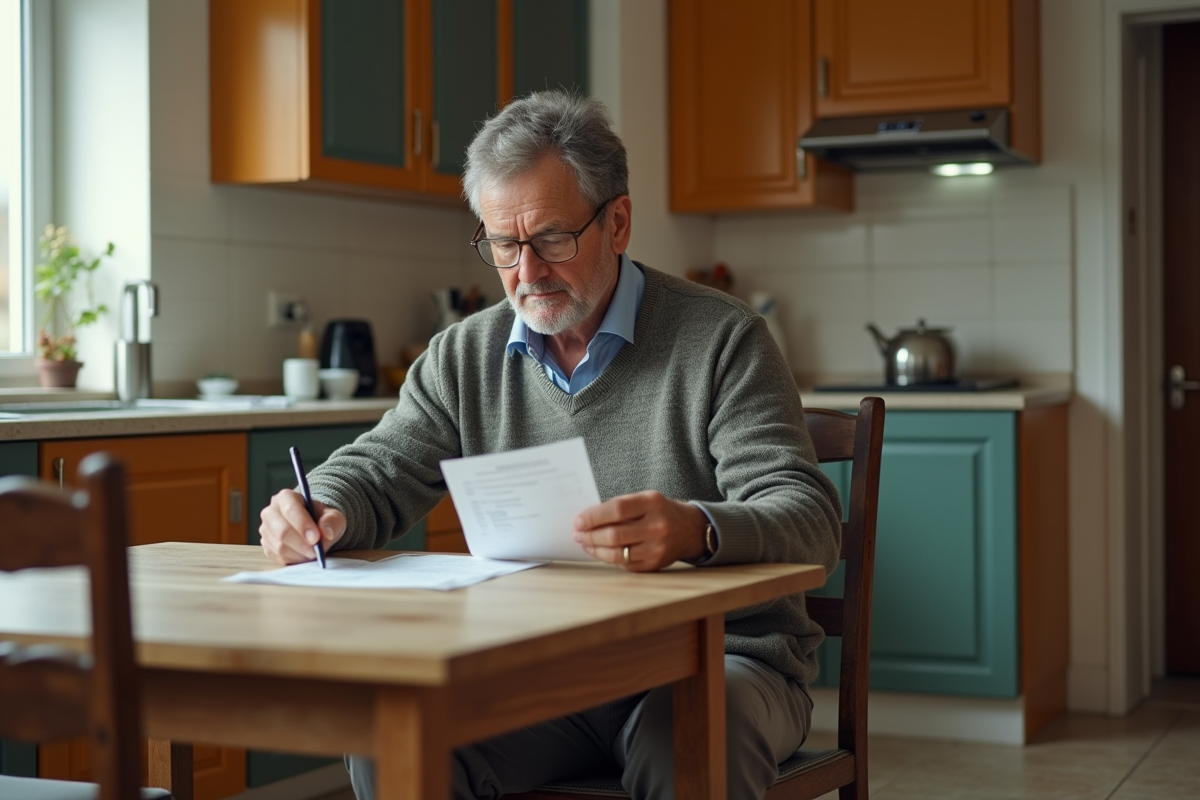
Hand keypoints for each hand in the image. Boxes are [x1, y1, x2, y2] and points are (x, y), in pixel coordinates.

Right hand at [259, 488, 346, 564]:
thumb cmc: (322, 519)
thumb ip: (331, 522)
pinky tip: (304, 555)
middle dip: (301, 544)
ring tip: (313, 553)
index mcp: (286, 497)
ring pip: (279, 547)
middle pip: (282, 531)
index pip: (290, 509)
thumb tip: (326, 533)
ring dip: (299, 554)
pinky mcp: (266, 546)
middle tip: (316, 552)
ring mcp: (266, 530)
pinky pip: (278, 557)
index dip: (303, 525)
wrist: (314, 528)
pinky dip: (294, 560)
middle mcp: (271, 512)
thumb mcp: (333, 516)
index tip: (316, 538)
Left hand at [573, 490, 708, 571]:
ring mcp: (657, 547)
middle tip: (578, 534)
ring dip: (595, 549)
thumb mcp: (645, 499)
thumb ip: (620, 506)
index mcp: (652, 503)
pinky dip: (608, 558)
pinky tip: (600, 551)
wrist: (690, 529)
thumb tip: (587, 519)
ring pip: (617, 554)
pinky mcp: (654, 564)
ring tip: (585, 543)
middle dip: (590, 536)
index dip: (593, 517)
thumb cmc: (660, 511)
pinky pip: (624, 564)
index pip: (616, 510)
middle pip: (614, 535)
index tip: (578, 521)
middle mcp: (657, 526)